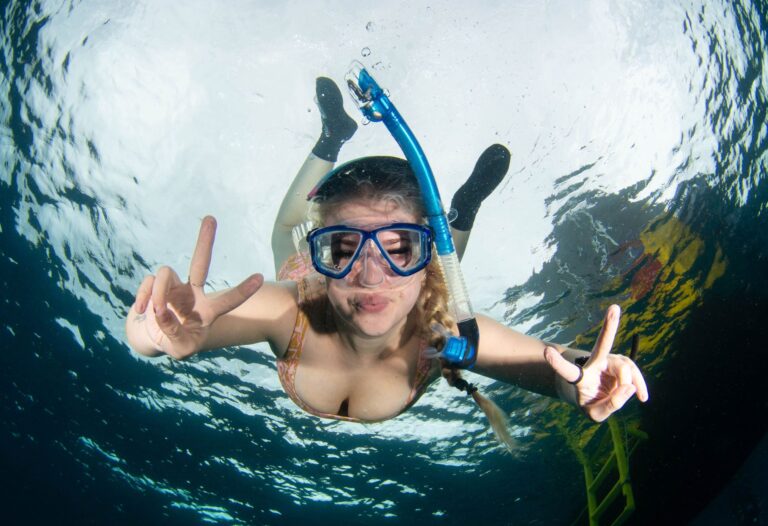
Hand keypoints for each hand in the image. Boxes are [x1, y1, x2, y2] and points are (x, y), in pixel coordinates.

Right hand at [126, 216, 262, 358]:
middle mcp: (193, 293)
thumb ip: (173, 332)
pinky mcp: (154, 285)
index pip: (227, 301)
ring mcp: (174, 287)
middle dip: (205, 241)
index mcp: (208, 311)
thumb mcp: (180, 347)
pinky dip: (143, 298)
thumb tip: (162, 311)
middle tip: (210, 217)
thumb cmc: (176, 342)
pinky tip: (142, 311)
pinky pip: (147, 283)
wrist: (154, 339)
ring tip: (156, 313)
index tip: (260, 277)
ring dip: (158, 293)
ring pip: (164, 274)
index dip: (242, 291)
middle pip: (200, 263)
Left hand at [544, 304, 648, 421]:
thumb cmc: (591, 404)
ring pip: (625, 368)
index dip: (557, 363)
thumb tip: (629, 387)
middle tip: (614, 308)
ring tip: (630, 399)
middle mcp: (594, 364)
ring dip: (630, 385)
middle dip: (609, 327)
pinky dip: (640, 386)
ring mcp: (610, 361)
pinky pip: (634, 372)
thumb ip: (611, 405)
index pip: (568, 371)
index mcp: (580, 378)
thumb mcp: (595, 414)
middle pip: (602, 346)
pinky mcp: (622, 363)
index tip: (546, 352)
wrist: (598, 397)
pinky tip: (643, 397)